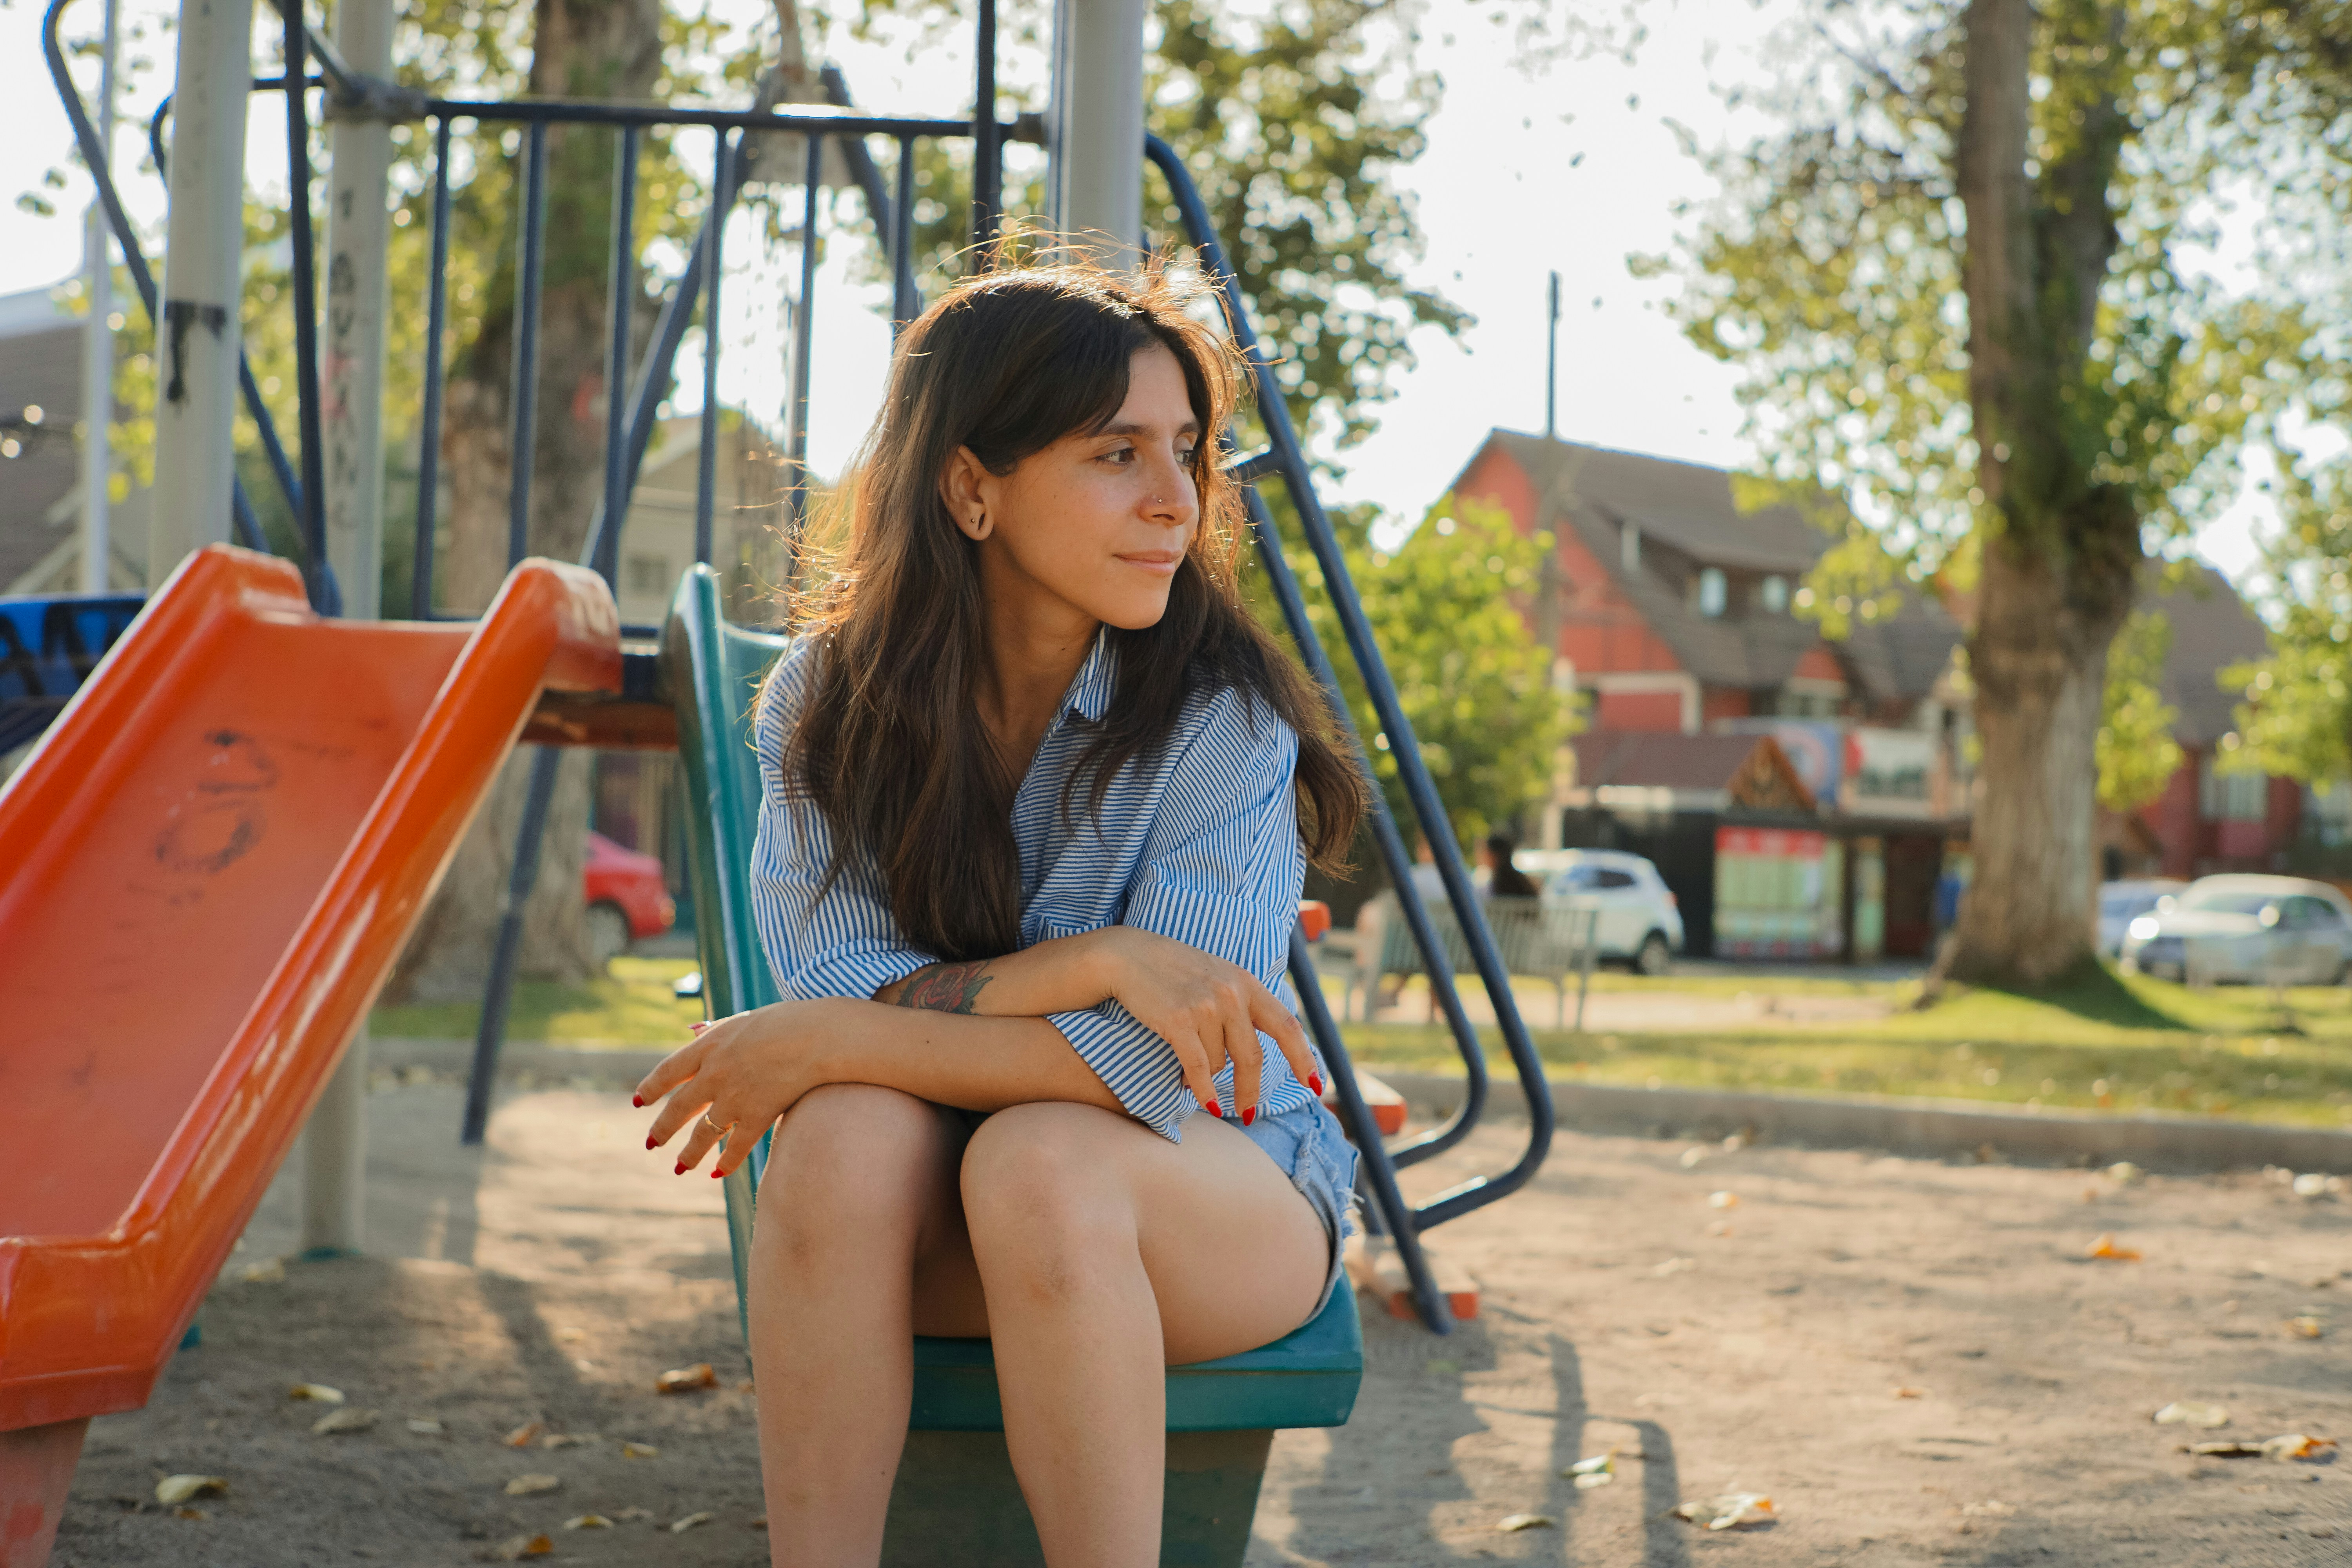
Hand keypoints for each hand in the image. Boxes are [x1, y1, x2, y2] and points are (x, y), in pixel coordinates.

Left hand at [633, 1000, 842, 1178]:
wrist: (820, 1035)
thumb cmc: (788, 1021)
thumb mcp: (743, 1019)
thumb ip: (715, 1029)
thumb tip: (691, 1031)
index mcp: (708, 1046)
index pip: (668, 1072)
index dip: (651, 1089)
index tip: (640, 1102)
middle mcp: (714, 1074)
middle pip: (678, 1108)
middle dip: (662, 1129)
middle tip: (651, 1144)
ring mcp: (735, 1096)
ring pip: (703, 1134)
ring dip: (689, 1154)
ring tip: (679, 1168)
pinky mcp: (758, 1115)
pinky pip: (736, 1146)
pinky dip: (726, 1161)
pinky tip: (718, 1172)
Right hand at [1091, 928, 1319, 1122]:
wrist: (1129, 956)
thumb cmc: (1175, 972)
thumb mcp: (1220, 977)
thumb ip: (1243, 1004)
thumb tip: (1259, 1049)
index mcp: (1247, 984)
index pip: (1287, 1027)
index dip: (1304, 1058)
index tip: (1315, 1085)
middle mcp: (1232, 994)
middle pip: (1253, 1058)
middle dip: (1250, 1091)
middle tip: (1248, 1113)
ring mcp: (1206, 1007)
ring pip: (1218, 1063)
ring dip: (1208, 1075)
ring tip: (1190, 1067)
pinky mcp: (1178, 1021)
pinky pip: (1198, 1068)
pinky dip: (1203, 1091)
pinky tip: (1206, 1104)